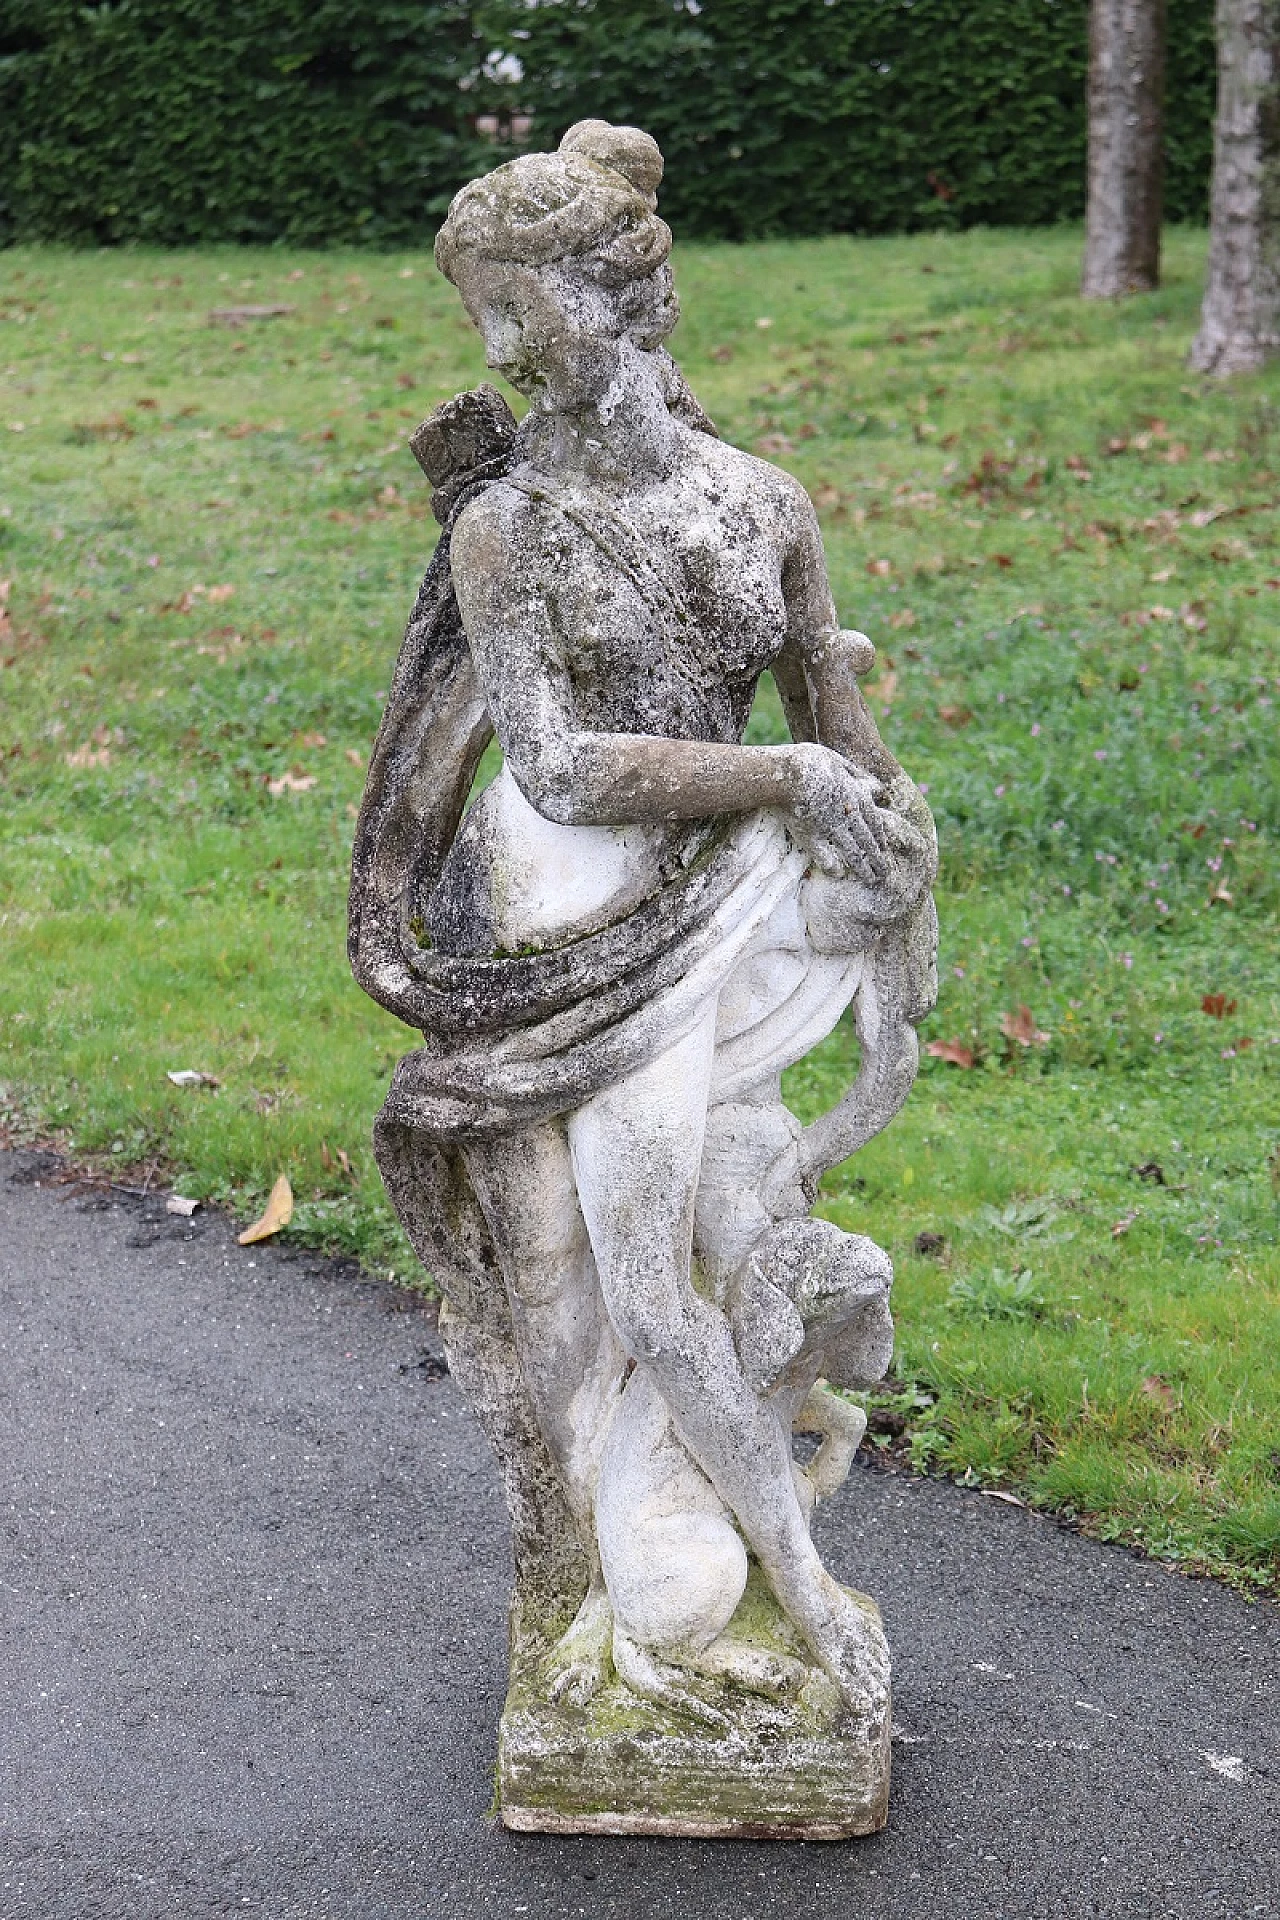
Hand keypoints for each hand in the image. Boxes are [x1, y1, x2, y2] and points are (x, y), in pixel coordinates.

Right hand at [786, 743, 890, 884]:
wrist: (788, 773)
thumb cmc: (809, 761)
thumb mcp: (838, 761)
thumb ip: (854, 774)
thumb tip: (870, 785)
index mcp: (856, 795)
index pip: (874, 820)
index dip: (880, 836)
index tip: (885, 848)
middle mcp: (849, 814)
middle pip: (868, 840)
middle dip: (878, 857)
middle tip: (885, 872)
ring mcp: (831, 826)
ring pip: (853, 851)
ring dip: (864, 867)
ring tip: (872, 879)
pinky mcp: (812, 835)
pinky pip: (824, 856)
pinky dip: (832, 867)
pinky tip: (838, 874)